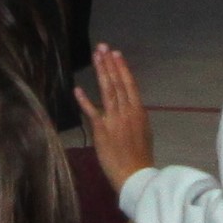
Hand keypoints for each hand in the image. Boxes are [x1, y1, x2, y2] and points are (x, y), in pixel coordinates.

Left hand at [87, 45, 158, 185]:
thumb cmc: (140, 156)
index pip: (129, 84)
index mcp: (139, 111)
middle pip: (117, 83)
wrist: (135, 175)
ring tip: (96, 57)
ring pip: (107, 91)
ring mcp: (114, 119)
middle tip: (102, 47)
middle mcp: (127, 111)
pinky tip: (77, 88)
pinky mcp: (101, 130)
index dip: (122, 68)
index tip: (116, 54)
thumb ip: (135, 116)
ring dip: (101, 72)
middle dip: (109, 64)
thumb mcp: (144, 131)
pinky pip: (91, 112)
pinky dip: (84, 100)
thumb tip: (131, 104)